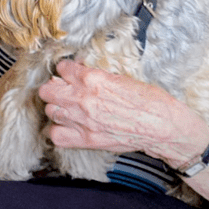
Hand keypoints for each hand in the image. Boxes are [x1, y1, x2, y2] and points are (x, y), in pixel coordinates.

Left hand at [37, 60, 208, 163]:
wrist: (162, 126)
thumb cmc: (149, 100)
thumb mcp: (121, 78)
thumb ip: (97, 76)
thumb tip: (81, 73)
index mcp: (93, 78)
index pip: (62, 68)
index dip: (66, 70)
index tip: (70, 74)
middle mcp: (83, 98)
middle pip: (47, 90)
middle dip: (54, 88)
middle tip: (64, 90)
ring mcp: (83, 121)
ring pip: (50, 111)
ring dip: (58, 108)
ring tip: (68, 108)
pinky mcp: (87, 139)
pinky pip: (56, 135)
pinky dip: (59, 131)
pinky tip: (68, 126)